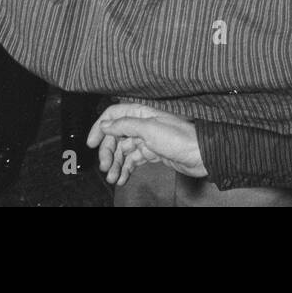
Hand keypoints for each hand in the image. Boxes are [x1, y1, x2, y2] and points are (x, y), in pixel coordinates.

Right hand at [86, 103, 205, 185]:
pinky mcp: (152, 153)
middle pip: (116, 136)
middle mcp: (142, 125)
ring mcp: (146, 140)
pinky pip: (133, 161)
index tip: (91, 143)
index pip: (113, 115)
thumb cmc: (180, 138)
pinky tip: (121, 178)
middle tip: (105, 166)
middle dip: (108, 152)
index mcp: (141, 113)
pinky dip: (126, 169)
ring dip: (115, 164)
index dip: (100, 128)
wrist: (200, 155)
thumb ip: (125, 125)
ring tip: (112, 177)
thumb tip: (105, 125)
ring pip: (123, 151)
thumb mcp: (149, 129)